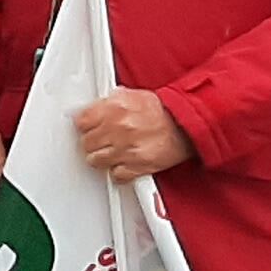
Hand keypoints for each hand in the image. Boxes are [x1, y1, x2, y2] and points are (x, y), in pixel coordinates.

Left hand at [74, 89, 192, 181]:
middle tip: (103, 142)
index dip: (86, 126)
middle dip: (93, 143)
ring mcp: (126, 147)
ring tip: (113, 153)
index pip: (81, 121)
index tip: (90, 129)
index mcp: (115, 107)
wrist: (189, 125)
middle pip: (86, 142)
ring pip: (95, 160)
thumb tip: (96, 106)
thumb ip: (111, 101)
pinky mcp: (138, 165)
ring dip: (102, 159)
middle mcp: (118, 127)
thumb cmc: (164, 111)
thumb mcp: (134, 96)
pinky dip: (119, 172)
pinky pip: (116, 174)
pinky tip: (125, 164)